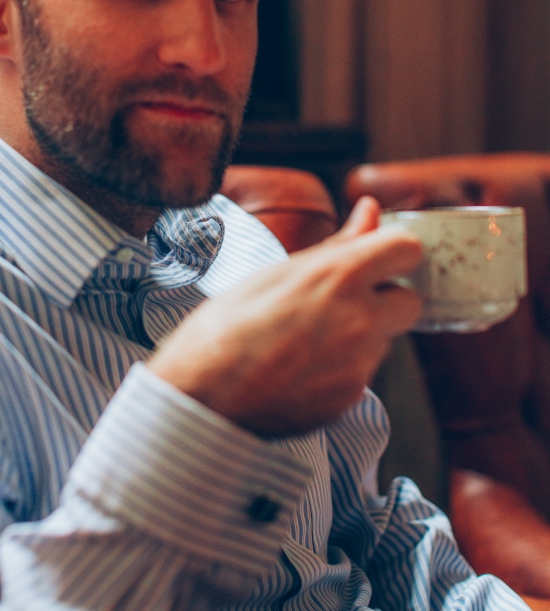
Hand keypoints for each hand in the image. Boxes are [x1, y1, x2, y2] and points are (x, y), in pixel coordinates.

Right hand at [148, 197, 422, 436]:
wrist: (200, 396)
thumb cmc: (226, 327)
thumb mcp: (278, 272)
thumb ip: (338, 245)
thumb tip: (370, 211)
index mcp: (340, 277)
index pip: (408, 249)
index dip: (391, 252)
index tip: (373, 258)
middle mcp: (361, 320)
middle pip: (410, 301)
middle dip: (385, 299)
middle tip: (341, 302)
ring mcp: (360, 364)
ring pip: (384, 339)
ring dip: (362, 335)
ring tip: (305, 338)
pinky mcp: (351, 398)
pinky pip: (362, 373)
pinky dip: (342, 369)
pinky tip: (300, 367)